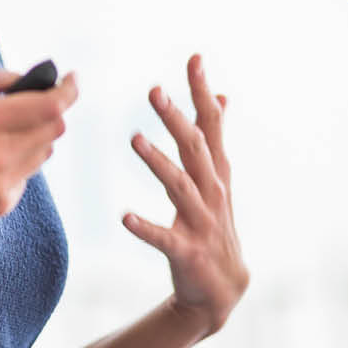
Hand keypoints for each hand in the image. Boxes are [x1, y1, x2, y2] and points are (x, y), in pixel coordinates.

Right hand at [0, 58, 78, 243]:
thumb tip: (16, 76)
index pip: (50, 105)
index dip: (69, 89)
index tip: (71, 78)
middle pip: (54, 128)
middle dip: (50, 110)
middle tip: (33, 102)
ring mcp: (2, 184)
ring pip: (44, 152)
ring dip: (35, 135)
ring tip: (2, 132)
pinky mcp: (1, 204)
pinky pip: (26, 175)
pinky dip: (18, 162)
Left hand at [123, 53, 247, 337]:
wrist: (223, 290)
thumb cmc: (214, 225)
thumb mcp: (218, 178)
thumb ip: (215, 137)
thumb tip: (221, 95)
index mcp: (216, 172)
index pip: (211, 124)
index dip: (202, 92)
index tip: (194, 58)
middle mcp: (213, 191)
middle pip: (195, 148)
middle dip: (176, 118)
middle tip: (154, 90)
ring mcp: (201, 222)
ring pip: (179, 187)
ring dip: (158, 163)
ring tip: (135, 139)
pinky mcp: (187, 252)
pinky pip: (164, 238)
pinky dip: (145, 227)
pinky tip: (124, 217)